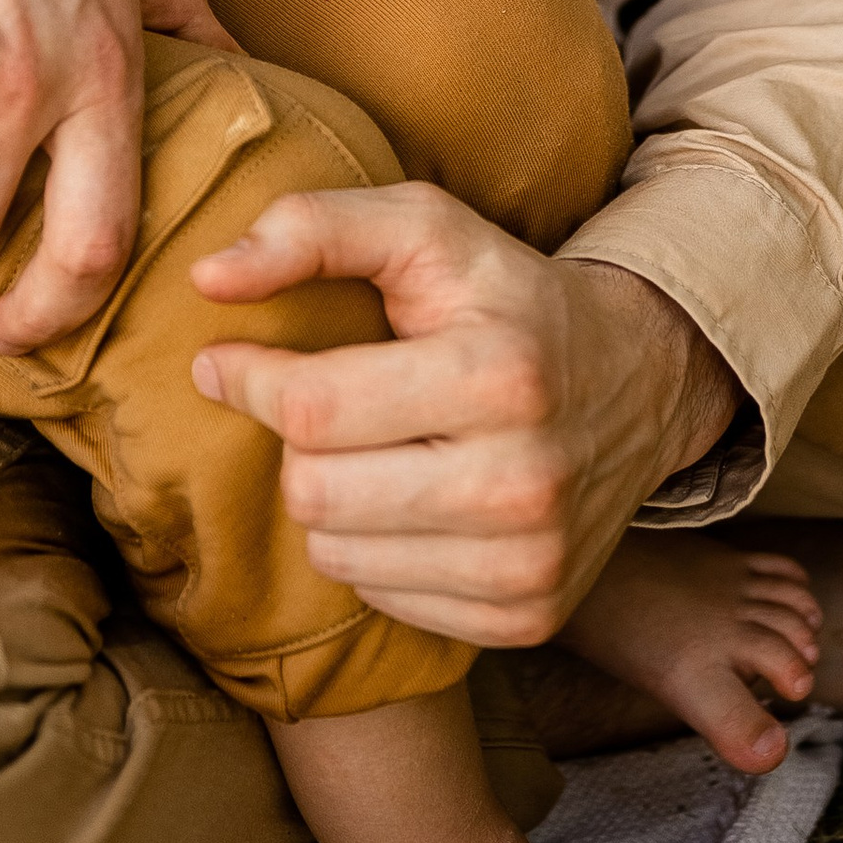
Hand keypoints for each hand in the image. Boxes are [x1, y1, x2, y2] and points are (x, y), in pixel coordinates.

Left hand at [188, 187, 740, 638]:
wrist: (636, 380)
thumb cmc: (505, 297)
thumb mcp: (425, 228)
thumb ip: (313, 226)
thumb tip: (206, 279)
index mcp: (503, 372)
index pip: (314, 407)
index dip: (249, 378)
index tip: (228, 359)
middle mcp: (526, 480)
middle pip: (316, 493)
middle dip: (299, 444)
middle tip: (328, 407)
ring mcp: (532, 561)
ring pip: (337, 556)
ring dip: (331, 501)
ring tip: (376, 451)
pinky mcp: (529, 616)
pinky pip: (383, 600)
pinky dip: (375, 552)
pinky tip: (413, 501)